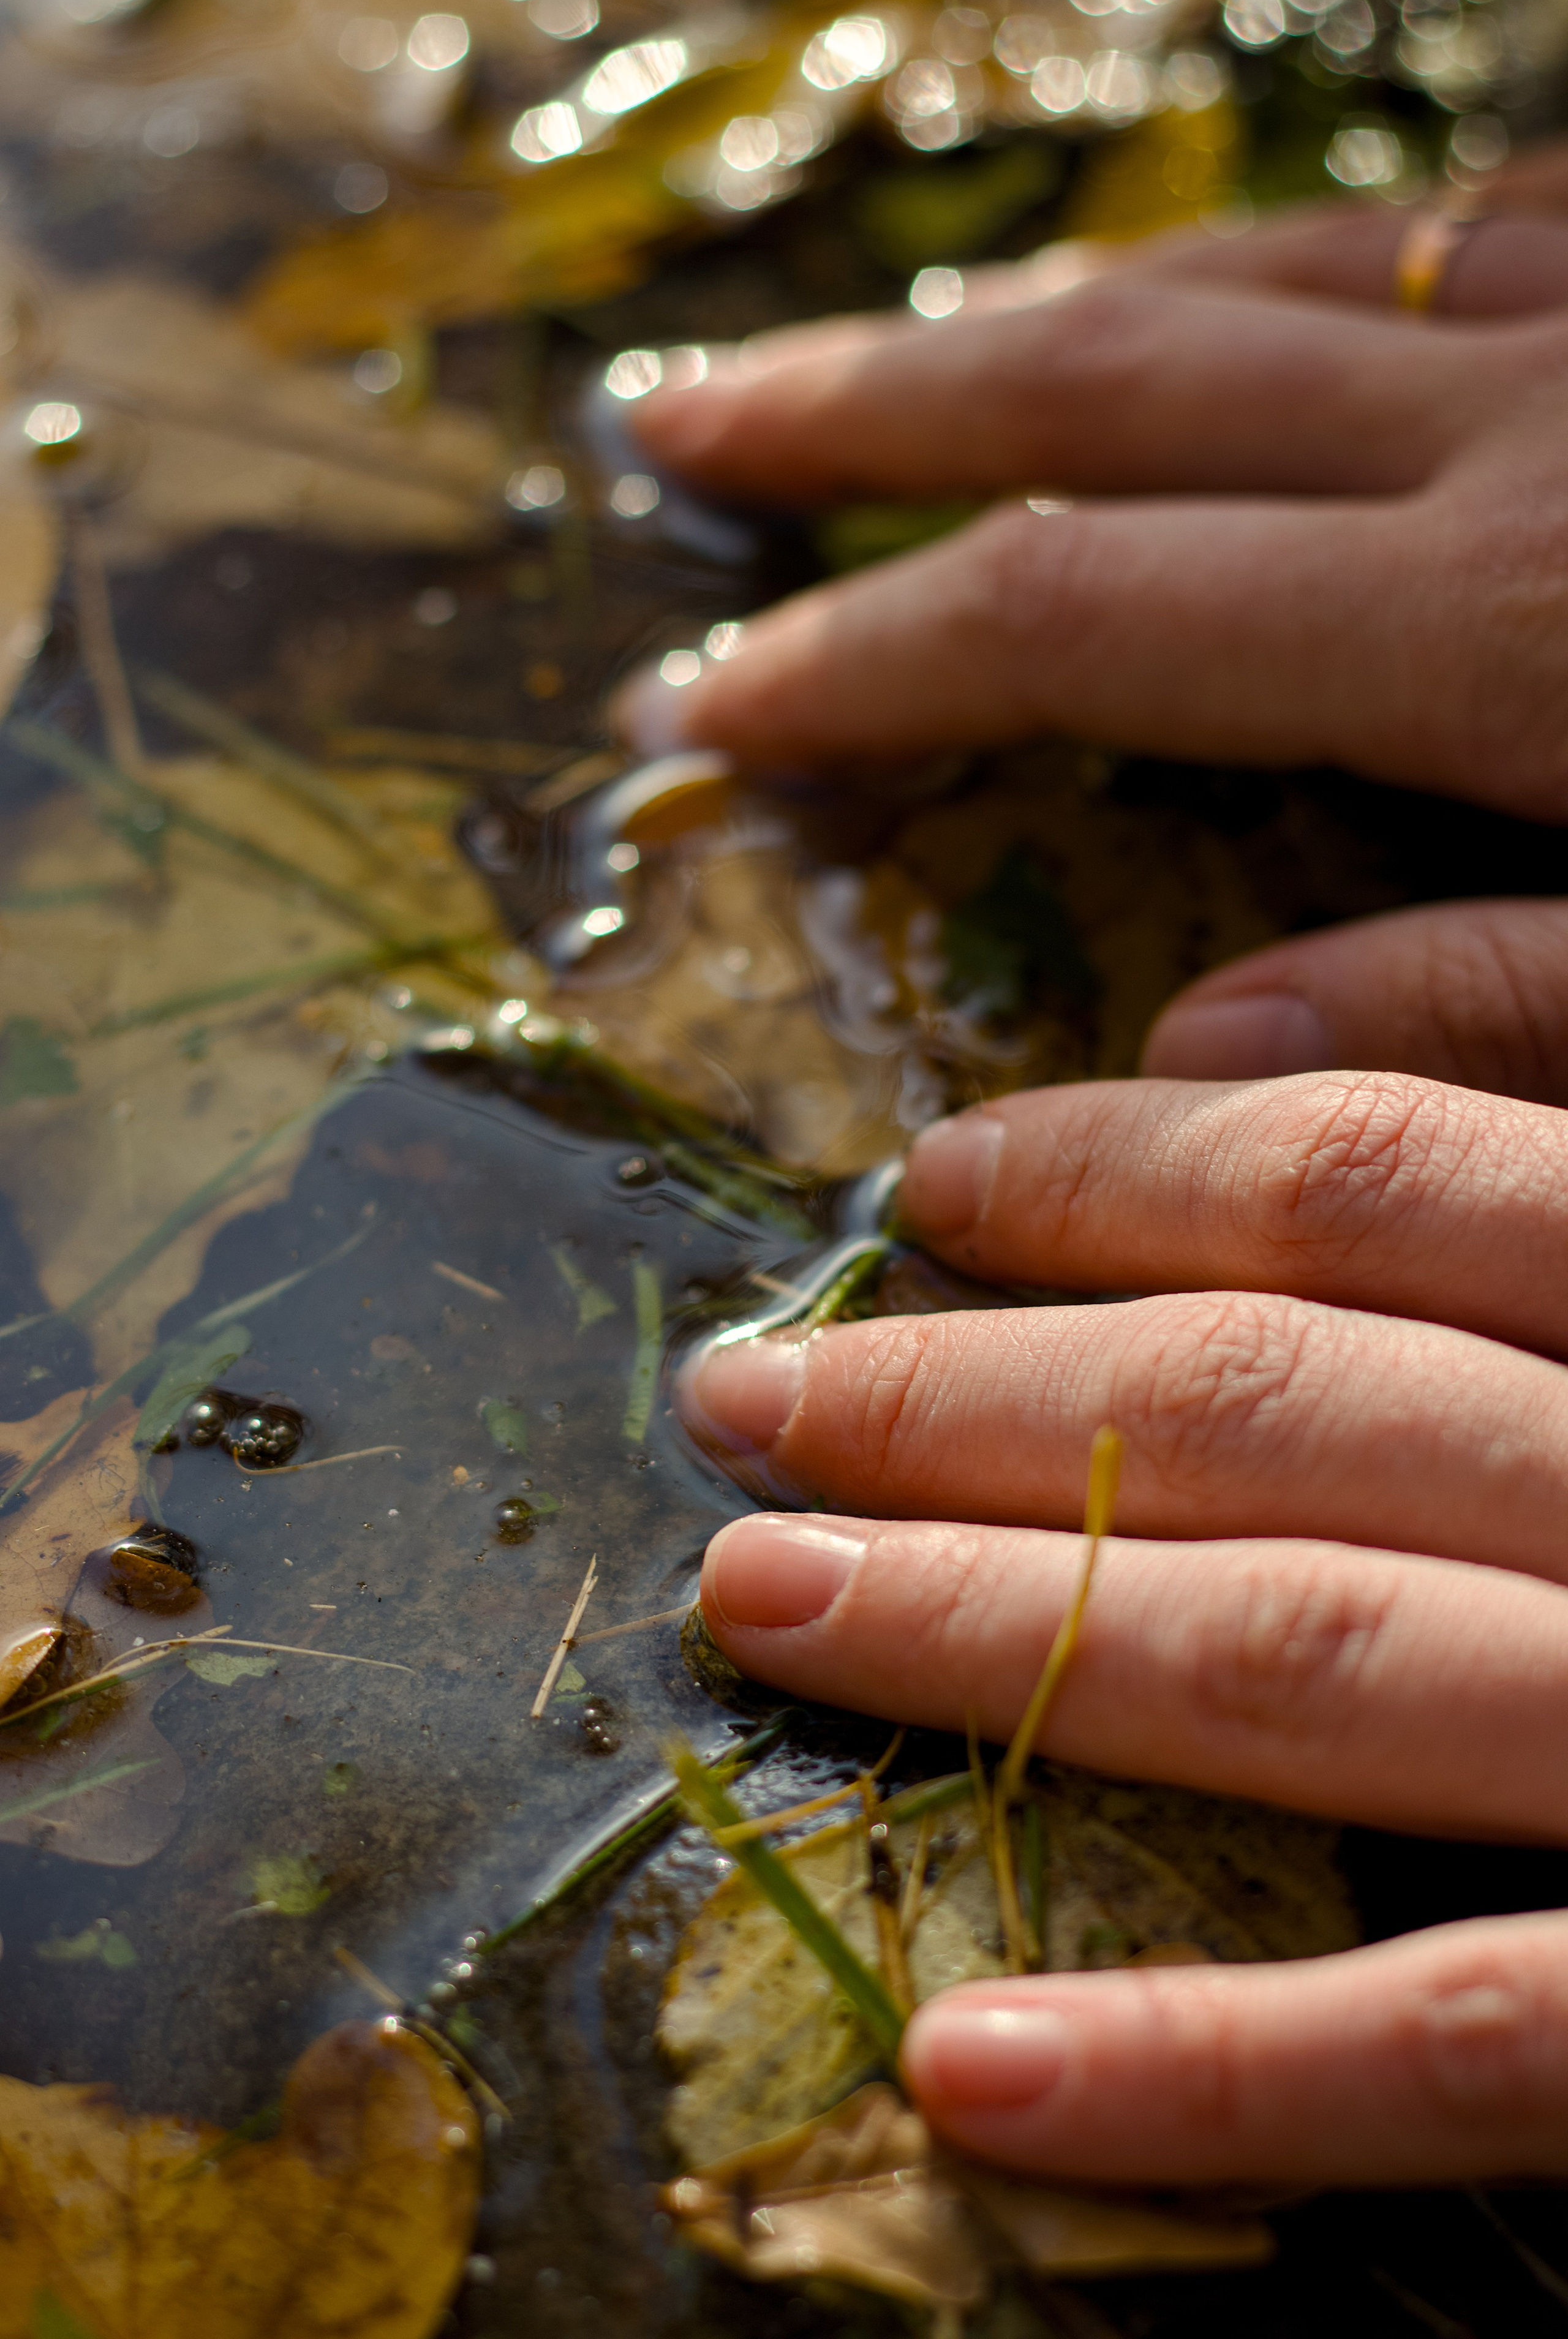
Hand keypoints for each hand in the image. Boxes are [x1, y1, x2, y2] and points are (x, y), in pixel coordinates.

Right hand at [608, 191, 1567, 1097]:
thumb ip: (1496, 1006)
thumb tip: (1199, 1049)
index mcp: (1515, 626)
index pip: (1083, 617)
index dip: (868, 658)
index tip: (712, 708)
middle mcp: (1525, 425)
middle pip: (1106, 392)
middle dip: (865, 412)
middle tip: (681, 422)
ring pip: (1246, 275)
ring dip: (1037, 323)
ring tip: (889, 363)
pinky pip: (1424, 220)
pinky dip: (1264, 261)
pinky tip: (1202, 289)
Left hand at [677, 1070, 1567, 2186]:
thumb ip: (1561, 1024)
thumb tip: (1237, 1010)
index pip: (1366, 1174)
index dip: (1115, 1169)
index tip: (926, 1188)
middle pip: (1275, 1401)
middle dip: (972, 1395)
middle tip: (744, 1399)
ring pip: (1315, 1662)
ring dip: (1004, 1641)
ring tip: (757, 1609)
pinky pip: (1474, 2043)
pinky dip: (1220, 2073)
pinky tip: (975, 2078)